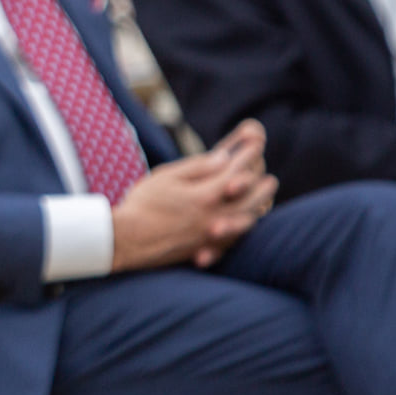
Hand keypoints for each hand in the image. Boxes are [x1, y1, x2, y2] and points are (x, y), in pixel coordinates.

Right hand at [109, 121, 277, 272]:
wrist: (124, 240)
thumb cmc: (141, 204)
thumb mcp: (166, 177)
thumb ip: (198, 167)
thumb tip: (224, 158)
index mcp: (206, 194)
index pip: (236, 170)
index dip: (248, 154)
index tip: (256, 144)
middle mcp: (214, 216)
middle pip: (250, 200)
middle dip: (263, 188)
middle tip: (271, 180)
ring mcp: (210, 236)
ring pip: (246, 223)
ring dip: (258, 210)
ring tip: (263, 204)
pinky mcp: (203, 250)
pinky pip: (232, 242)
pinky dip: (242, 232)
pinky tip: (242, 228)